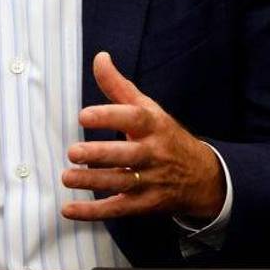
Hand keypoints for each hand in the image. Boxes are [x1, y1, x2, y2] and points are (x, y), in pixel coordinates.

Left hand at [61, 52, 224, 221]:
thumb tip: (99, 57)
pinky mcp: (145, 204)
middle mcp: (153, 153)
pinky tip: (69, 209)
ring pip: (120, 183)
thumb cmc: (165, 137)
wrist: (202, 176)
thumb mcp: (148, 109)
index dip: (109, 116)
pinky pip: (118, 209)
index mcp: (154, 126)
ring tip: (66, 177)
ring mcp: (151, 181)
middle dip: (99, 154)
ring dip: (92, 183)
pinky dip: (92, 212)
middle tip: (73, 152)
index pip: (133, 119)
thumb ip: (119, 86)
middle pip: (126, 155)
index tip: (83, 115)